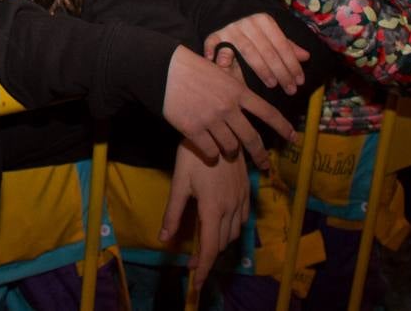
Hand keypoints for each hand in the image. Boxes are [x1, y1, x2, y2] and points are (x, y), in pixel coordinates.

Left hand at [160, 140, 248, 287]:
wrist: (219, 128)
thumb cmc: (193, 154)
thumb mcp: (179, 182)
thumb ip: (173, 212)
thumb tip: (164, 238)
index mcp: (213, 209)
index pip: (211, 247)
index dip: (204, 267)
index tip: (197, 281)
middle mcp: (231, 208)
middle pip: (223, 242)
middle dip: (209, 255)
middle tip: (193, 260)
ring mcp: (241, 199)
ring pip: (234, 231)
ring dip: (220, 241)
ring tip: (204, 243)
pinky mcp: (246, 190)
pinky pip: (242, 218)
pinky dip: (231, 227)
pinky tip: (221, 222)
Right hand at [162, 46, 295, 169]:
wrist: (165, 70)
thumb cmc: (192, 68)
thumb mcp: (220, 73)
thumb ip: (235, 89)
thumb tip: (249, 104)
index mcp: (238, 91)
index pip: (268, 113)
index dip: (283, 127)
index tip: (293, 138)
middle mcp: (228, 107)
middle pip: (251, 138)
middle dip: (260, 155)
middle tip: (265, 165)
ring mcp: (211, 119)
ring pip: (230, 147)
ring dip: (231, 152)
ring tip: (227, 151)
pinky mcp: (193, 129)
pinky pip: (210, 151)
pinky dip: (212, 154)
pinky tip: (209, 151)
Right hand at [205, 13, 310, 94]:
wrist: (224, 2)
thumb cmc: (251, 20)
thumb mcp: (270, 27)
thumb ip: (286, 43)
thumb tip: (305, 57)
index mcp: (265, 20)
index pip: (282, 45)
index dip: (292, 63)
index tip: (300, 80)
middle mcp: (249, 24)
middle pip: (268, 51)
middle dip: (281, 71)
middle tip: (290, 89)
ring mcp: (231, 29)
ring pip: (248, 52)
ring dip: (261, 69)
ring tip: (273, 84)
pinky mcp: (214, 33)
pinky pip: (214, 44)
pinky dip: (215, 53)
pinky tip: (222, 66)